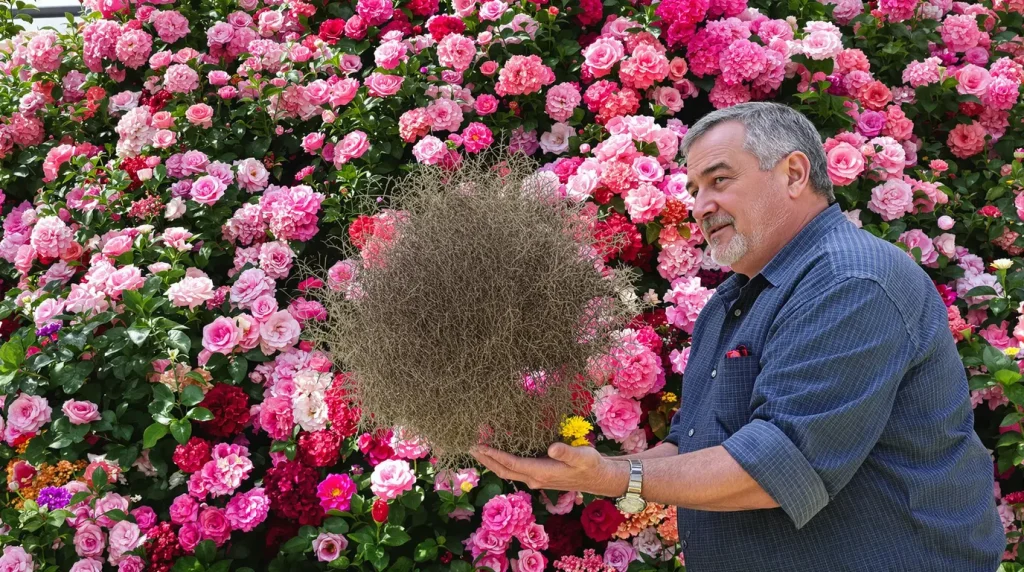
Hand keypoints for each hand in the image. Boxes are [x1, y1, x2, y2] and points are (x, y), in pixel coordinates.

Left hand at [470, 442, 628, 497]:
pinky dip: (503, 461)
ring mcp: (536, 479)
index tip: (479, 446)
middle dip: (486, 459)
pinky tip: (499, 454)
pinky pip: (515, 469)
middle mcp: (534, 478)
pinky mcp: (539, 476)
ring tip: (479, 450)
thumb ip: (566, 452)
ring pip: (508, 471)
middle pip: (504, 470)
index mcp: (541, 473)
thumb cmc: (591, 465)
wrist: (599, 479)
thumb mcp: (582, 456)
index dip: (494, 455)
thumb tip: (552, 449)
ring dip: (492, 461)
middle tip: (470, 447)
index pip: (512, 463)